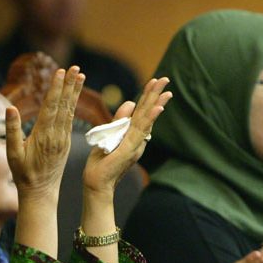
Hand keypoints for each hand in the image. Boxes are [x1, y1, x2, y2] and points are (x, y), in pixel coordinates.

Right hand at [6, 66, 84, 201]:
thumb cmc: (23, 173)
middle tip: (76, 68)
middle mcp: (57, 135)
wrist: (40, 191)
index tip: (61, 72)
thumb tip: (10, 108)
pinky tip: (74, 96)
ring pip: (69, 110)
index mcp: (44, 136)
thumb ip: (12, 130)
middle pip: (64, 105)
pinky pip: (70, 119)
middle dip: (69, 85)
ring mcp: (63, 139)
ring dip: (74, 92)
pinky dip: (72, 105)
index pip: (51, 106)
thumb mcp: (13, 153)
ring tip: (80, 75)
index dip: (56, 88)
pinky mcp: (65, 142)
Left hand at [82, 78, 171, 196]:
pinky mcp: (129, 150)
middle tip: (166, 78)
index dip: (148, 96)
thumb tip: (130, 102)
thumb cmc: (102, 162)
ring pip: (147, 120)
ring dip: (156, 104)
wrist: (96, 183)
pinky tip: (157, 109)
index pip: (142, 112)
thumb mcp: (110, 135)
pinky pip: (140, 132)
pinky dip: (149, 120)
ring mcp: (135, 144)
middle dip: (156, 95)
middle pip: (147, 113)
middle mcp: (138, 139)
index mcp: (133, 134)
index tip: (155, 80)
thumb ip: (119, 120)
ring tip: (166, 91)